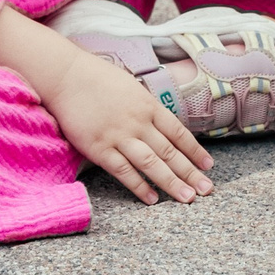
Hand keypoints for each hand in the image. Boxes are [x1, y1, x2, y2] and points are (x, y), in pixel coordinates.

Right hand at [35, 44, 214, 205]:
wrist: (66, 75)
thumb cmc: (97, 78)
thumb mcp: (131, 87)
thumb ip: (146, 107)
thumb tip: (161, 125)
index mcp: (148, 105)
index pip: (179, 132)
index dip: (195, 151)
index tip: (208, 165)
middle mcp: (138, 122)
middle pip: (170, 152)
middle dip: (191, 172)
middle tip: (207, 190)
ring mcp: (119, 136)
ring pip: (152, 164)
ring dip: (171, 182)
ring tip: (187, 198)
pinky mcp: (99, 148)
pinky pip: (124, 171)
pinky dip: (140, 186)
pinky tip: (152, 198)